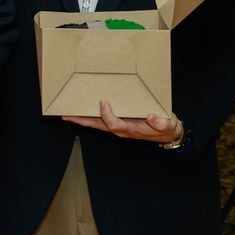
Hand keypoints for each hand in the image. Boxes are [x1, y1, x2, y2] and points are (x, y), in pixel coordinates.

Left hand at [64, 100, 183, 143]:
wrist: (168, 133)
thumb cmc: (167, 127)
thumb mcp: (168, 125)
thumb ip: (161, 122)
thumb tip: (152, 116)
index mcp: (131, 130)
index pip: (114, 124)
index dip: (106, 114)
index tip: (103, 101)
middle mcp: (121, 129)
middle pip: (98, 126)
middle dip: (82, 120)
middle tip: (66, 114)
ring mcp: (119, 127)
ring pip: (97, 124)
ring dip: (82, 118)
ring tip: (67, 113)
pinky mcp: (119, 123)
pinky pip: (101, 121)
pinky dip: (90, 116)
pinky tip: (82, 111)